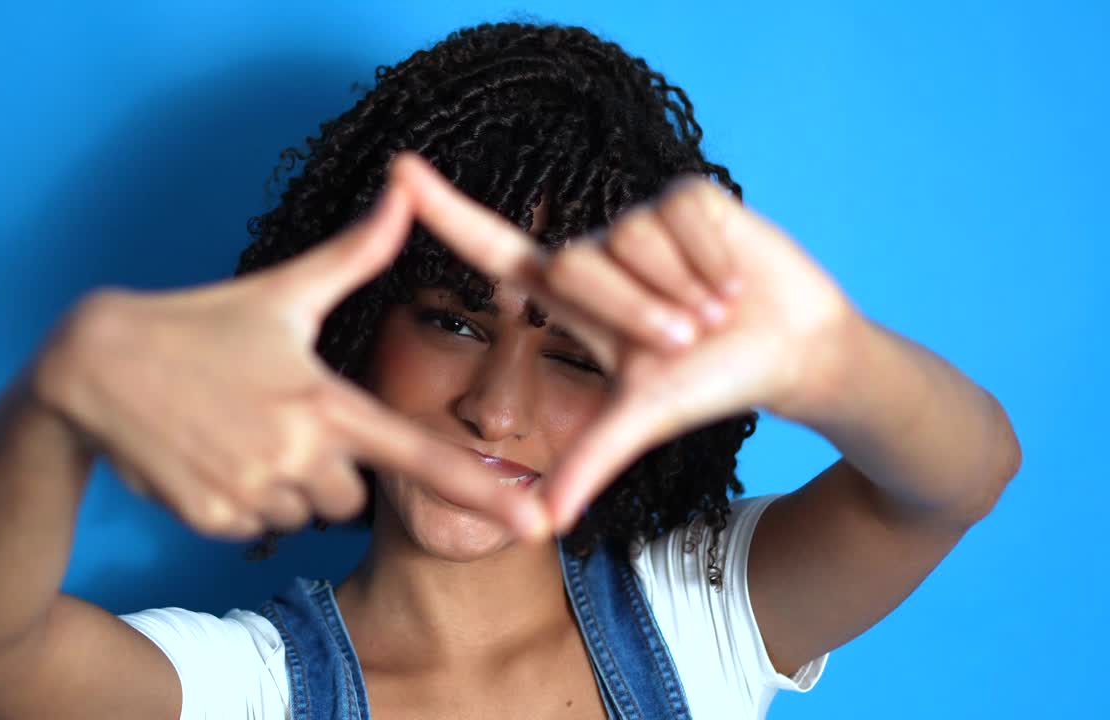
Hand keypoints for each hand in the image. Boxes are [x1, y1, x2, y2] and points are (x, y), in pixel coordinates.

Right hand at [32, 185, 549, 540]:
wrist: (93, 368)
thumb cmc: (198, 326)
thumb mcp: (280, 290)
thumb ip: (355, 254)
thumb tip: (405, 190)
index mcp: (324, 402)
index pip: (418, 455)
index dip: (482, 489)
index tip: (537, 519)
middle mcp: (296, 456)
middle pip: (354, 497)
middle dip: (333, 469)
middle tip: (281, 421)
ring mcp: (251, 493)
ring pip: (305, 515)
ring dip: (287, 485)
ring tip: (239, 432)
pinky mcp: (212, 521)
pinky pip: (256, 526)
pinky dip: (244, 501)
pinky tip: (212, 456)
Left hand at [391, 151, 861, 532]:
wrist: (787, 351)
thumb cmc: (706, 382)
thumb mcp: (643, 418)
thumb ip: (591, 459)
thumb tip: (545, 521)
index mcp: (571, 299)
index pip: (494, 247)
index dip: (445, 211)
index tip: (397, 171)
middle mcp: (597, 251)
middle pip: (577, 263)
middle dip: (637, 313)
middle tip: (685, 339)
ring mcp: (640, 221)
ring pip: (633, 238)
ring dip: (683, 289)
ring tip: (716, 310)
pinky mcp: (687, 197)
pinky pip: (681, 218)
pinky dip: (713, 260)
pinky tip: (733, 280)